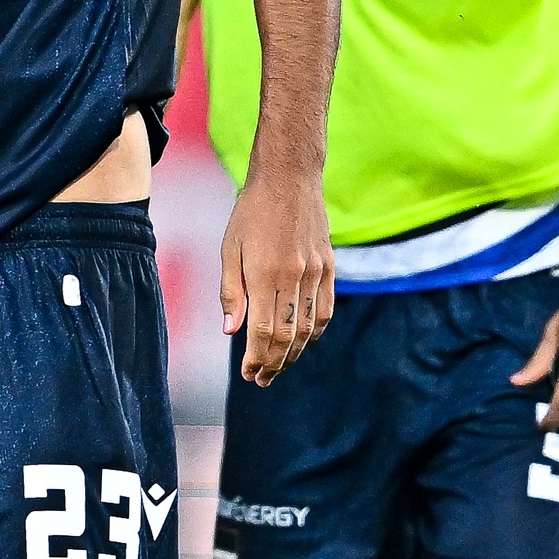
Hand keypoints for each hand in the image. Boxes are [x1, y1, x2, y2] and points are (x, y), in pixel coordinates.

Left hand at [221, 169, 334, 385]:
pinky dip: (315, 331)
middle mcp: (294, 276)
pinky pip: (324, 309)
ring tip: (279, 367)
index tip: (249, 374)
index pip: (264, 331)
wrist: (289, 179)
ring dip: (295, 353)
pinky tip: (302, 342)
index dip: (256, 358)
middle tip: (262, 379)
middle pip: (288, 335)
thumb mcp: (230, 249)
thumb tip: (231, 331)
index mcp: (265, 274)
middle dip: (274, 363)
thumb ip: (231, 292)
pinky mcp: (329, 267)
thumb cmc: (251, 213)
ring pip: (309, 327)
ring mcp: (315, 272)